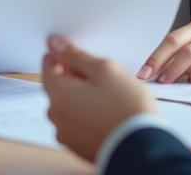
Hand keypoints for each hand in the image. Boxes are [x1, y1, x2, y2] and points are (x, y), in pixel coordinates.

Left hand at [42, 35, 158, 161]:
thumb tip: (55, 44)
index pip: (47, 64)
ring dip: (80, 96)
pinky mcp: (77, 145)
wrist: (143, 146)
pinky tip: (106, 113)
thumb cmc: (127, 109)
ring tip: (108, 97)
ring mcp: (66, 133)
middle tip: (102, 78)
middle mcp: (56, 116)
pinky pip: (76, 122)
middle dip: (75, 77)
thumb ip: (75, 55)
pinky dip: (86, 115)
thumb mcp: (104, 69)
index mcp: (58, 94)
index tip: (79, 55)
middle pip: (57, 85)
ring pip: (67, 104)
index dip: (64, 55)